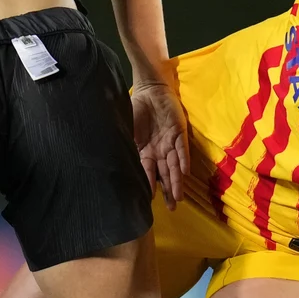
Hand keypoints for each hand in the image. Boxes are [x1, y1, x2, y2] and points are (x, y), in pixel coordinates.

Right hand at [130, 79, 188, 208]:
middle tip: (172, 207)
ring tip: (178, 196)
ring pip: (175, 165)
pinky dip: (183, 160)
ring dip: (177, 181)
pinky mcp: (180, 132)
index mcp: (146, 152)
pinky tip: (184, 172)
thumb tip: (114, 161)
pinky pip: (182, 149)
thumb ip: (127, 146)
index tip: (150, 201)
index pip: (148, 172)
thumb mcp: (127, 130)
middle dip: (169, 190)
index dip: (149, 185)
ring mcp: (170, 143)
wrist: (150, 90)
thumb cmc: (137, 109)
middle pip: (165, 174)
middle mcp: (160, 151)